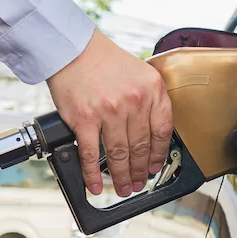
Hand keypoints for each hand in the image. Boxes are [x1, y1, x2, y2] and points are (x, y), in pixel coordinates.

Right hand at [47, 29, 172, 196]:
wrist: (73, 49)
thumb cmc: (105, 61)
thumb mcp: (141, 74)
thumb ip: (150, 101)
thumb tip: (152, 135)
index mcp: (153, 90)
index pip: (163, 132)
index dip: (159, 155)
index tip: (156, 166)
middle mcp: (135, 101)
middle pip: (141, 147)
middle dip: (141, 171)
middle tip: (140, 183)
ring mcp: (110, 111)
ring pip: (119, 154)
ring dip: (122, 177)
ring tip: (124, 188)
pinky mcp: (85, 119)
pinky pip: (91, 154)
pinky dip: (93, 174)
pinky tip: (96, 186)